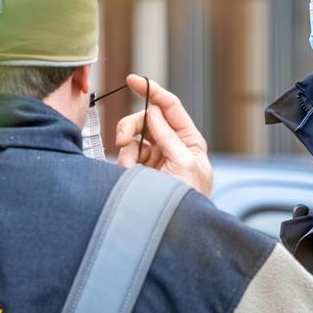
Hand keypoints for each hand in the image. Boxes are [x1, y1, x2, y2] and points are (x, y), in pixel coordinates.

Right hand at [115, 75, 212, 196]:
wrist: (177, 232)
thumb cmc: (189, 200)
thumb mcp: (185, 164)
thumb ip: (169, 136)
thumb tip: (154, 112)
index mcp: (189, 140)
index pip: (170, 107)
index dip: (152, 91)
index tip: (133, 80)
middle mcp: (171, 146)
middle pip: (145, 119)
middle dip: (131, 126)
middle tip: (122, 139)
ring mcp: (155, 159)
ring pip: (132, 138)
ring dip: (127, 151)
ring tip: (132, 170)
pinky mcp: (140, 171)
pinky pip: (125, 157)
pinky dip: (124, 164)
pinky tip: (130, 177)